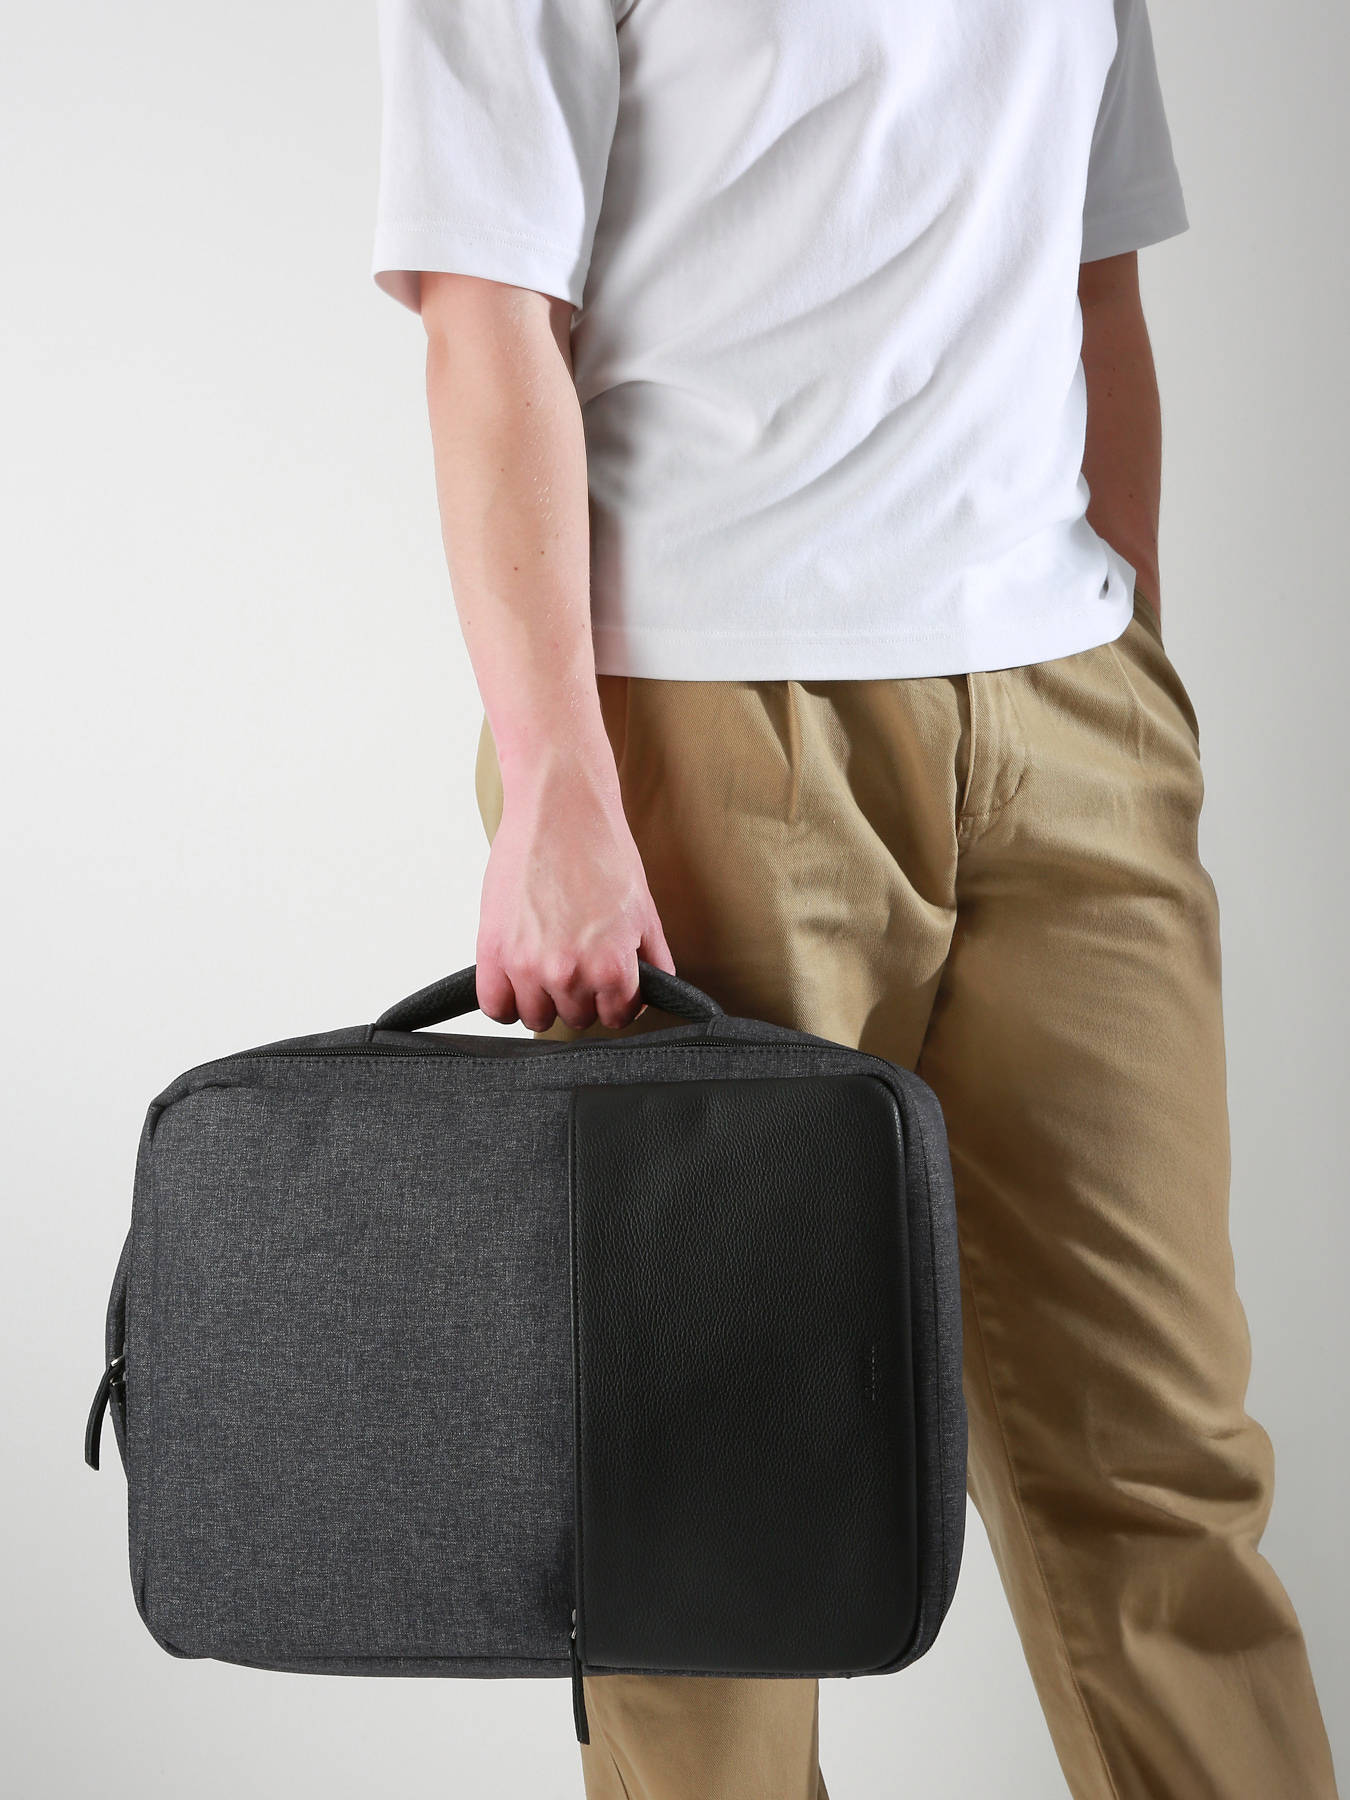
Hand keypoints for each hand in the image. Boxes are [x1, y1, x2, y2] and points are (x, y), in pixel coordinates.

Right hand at [475, 743, 674, 1032]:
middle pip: (577, 1018)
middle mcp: (569, 973)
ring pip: (536, 1018)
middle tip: (578, 959)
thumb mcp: (645, 912)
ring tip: (548, 965)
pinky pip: (495, 1007)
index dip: (616, 999)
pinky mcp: (493, 950)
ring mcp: (526, 965)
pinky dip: (506, 1001)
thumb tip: (653, 995)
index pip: (617, 1016)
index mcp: (612, 967)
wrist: (560, 808)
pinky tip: (517, 980)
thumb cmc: (602, 851)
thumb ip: (653, 962)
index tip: (608, 983)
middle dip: (582, 995)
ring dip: (544, 999)